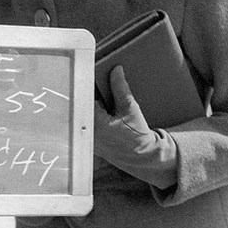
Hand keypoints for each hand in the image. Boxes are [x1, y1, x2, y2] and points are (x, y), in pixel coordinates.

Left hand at [94, 66, 176, 188]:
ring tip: (105, 96)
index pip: (86, 95)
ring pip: (86, 113)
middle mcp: (87, 131)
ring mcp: (88, 137)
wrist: (142, 157)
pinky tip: (106, 109)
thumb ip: (120, 88)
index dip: (91, 82)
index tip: (95, 71)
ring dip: (94, 104)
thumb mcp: (130, 108)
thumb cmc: (137, 136)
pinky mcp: (91, 141)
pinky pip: (89, 122)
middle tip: (102, 80)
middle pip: (85, 104)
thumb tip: (116, 70)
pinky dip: (95, 114)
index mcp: (95, 122)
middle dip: (93, 93)